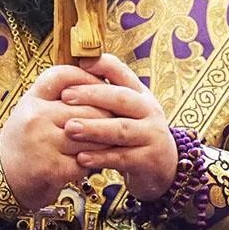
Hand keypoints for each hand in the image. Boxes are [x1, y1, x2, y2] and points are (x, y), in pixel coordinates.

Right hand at [0, 65, 108, 210]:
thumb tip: (97, 82)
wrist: (3, 179)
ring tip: (113, 142)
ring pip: (92, 135)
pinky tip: (97, 162)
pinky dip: (96, 162)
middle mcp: (35, 118)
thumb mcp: (31, 112)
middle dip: (108, 115)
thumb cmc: (24, 143)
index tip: (105, 85)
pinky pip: (88, 160)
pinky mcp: (54, 168)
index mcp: (31, 100)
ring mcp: (44, 143)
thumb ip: (56, 98)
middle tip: (122, 120)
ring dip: (106, 141)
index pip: (63, 76)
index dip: (88, 77)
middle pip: (87, 108)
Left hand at [61, 53, 177, 201]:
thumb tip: (76, 68)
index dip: (103, 66)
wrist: (163, 165)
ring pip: (121, 129)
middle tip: (65, 96)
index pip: (123, 73)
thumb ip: (107, 92)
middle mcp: (149, 111)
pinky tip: (81, 158)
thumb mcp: (127, 110)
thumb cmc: (135, 133)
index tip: (80, 64)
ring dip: (94, 128)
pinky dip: (101, 157)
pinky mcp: (149, 159)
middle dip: (92, 96)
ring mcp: (152, 135)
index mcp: (140, 94)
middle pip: (121, 99)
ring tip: (70, 128)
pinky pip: (122, 157)